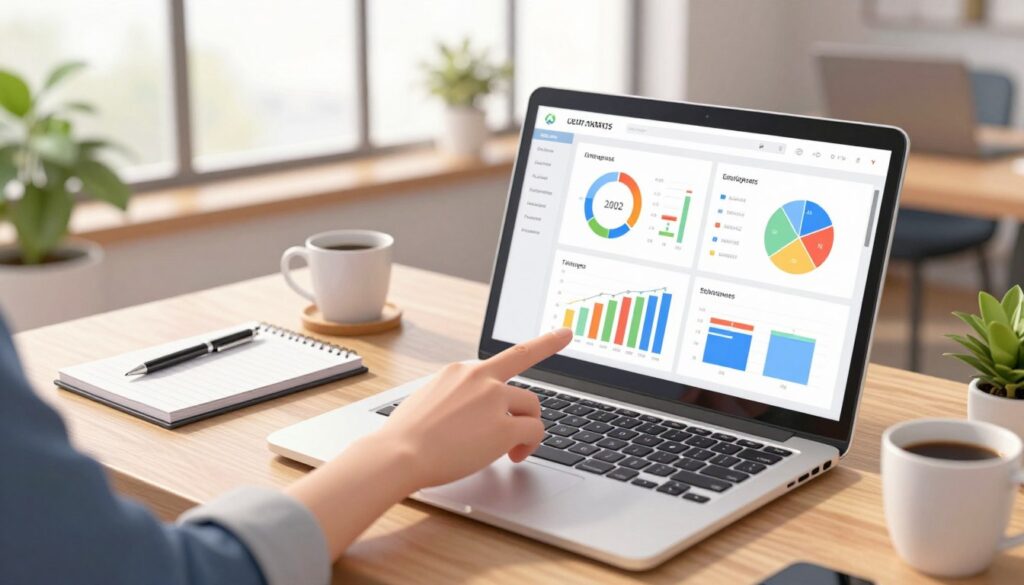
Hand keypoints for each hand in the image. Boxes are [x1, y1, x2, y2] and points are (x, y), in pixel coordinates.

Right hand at [375, 328, 572, 489]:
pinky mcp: (503, 427)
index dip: (544, 344)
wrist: (399, 454)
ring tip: (510, 450)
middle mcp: (481, 379)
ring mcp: (494, 401)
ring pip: (532, 411)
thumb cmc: (406, 436)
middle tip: (541, 390)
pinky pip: (533, 432)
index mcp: (462, 372)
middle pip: (526, 391)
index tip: (564, 334)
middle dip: (531, 404)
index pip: (510, 354)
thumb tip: (472, 412)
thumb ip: (457, 396)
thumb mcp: (429, 400)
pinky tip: (514, 456)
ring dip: (526, 431)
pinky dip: (528, 446)